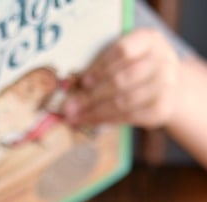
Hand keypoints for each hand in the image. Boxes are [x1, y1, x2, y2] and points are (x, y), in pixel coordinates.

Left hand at [63, 29, 180, 130]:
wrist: (172, 89)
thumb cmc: (141, 69)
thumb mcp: (130, 57)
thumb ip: (108, 64)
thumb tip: (74, 85)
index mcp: (150, 40)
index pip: (123, 51)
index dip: (101, 67)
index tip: (82, 82)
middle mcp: (161, 61)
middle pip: (121, 79)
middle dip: (91, 96)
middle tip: (70, 107)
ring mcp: (164, 86)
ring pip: (123, 101)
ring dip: (95, 112)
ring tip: (76, 117)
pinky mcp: (160, 109)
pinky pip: (128, 117)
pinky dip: (107, 120)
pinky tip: (91, 122)